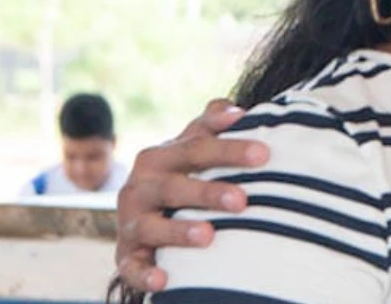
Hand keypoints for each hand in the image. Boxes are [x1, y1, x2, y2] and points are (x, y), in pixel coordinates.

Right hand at [114, 99, 269, 293]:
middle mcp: (141, 186)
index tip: (264, 153)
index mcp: (161, 156)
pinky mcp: (126, 255)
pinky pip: (131, 267)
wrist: (138, 218)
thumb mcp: (190, 148)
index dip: (229, 148)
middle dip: (208, 192)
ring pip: (152, 225)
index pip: (197, 147)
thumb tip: (235, 109)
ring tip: (208, 235)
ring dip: (178, 231)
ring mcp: (131, 221)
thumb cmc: (179, 177)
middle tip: (242, 200)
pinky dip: (145, 274)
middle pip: (175, 185)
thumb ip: (209, 126)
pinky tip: (164, 280)